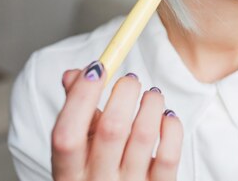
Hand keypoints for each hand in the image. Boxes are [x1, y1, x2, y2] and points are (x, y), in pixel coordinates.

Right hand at [51, 61, 182, 180]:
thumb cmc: (97, 177)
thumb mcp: (79, 153)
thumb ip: (76, 114)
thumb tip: (76, 74)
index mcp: (69, 173)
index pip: (66, 134)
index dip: (81, 96)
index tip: (97, 67)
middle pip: (111, 129)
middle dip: (124, 93)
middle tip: (130, 79)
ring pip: (144, 135)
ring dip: (151, 103)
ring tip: (151, 94)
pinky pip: (169, 154)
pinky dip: (171, 127)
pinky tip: (166, 116)